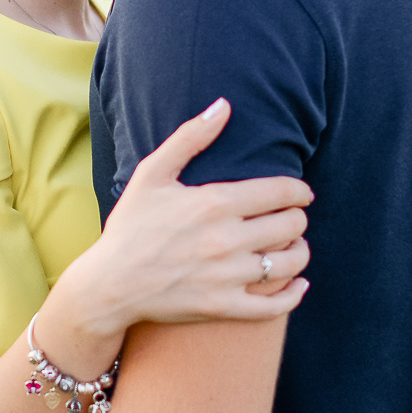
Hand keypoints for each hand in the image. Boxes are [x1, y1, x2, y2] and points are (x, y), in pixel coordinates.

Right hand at [56, 98, 311, 339]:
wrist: (110, 284)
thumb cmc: (130, 226)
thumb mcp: (152, 174)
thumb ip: (190, 137)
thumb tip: (224, 105)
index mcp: (214, 202)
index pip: (281, 192)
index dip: (299, 191)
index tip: (301, 193)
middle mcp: (226, 239)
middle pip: (291, 226)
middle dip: (298, 219)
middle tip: (292, 218)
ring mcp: (226, 276)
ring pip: (289, 263)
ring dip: (299, 252)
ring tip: (294, 246)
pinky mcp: (223, 307)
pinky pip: (274, 305)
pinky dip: (294, 295)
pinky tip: (299, 285)